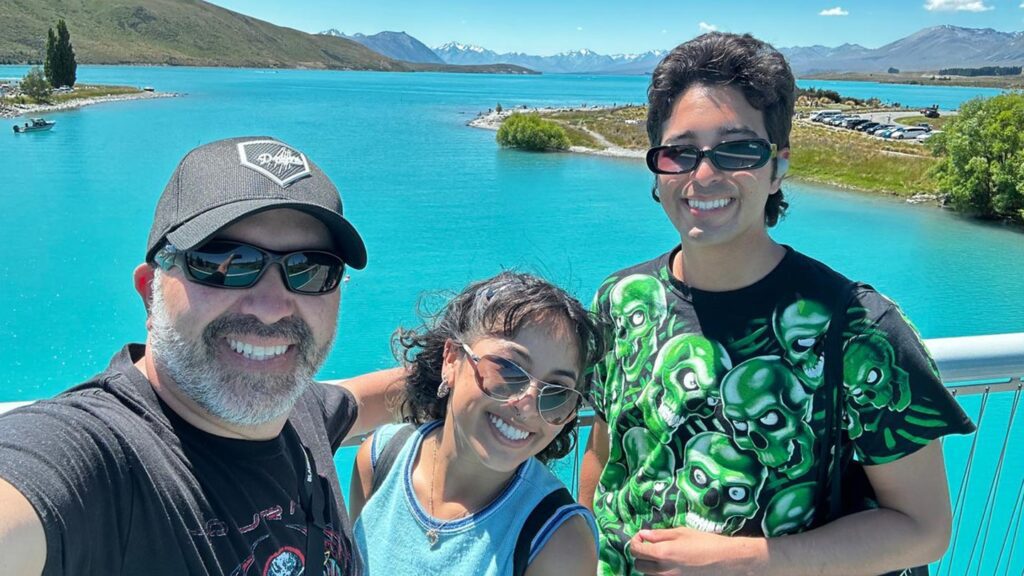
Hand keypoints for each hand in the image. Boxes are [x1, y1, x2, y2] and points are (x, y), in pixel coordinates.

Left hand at [628, 526, 766, 575]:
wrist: (725, 560)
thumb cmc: (705, 542)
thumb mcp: (681, 533)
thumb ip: (660, 534)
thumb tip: (644, 534)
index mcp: (662, 553)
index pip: (636, 550)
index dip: (634, 542)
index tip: (641, 537)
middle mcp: (663, 570)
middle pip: (638, 565)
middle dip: (640, 554)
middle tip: (650, 545)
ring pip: (648, 575)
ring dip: (649, 565)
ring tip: (660, 555)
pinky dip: (659, 572)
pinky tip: (668, 564)